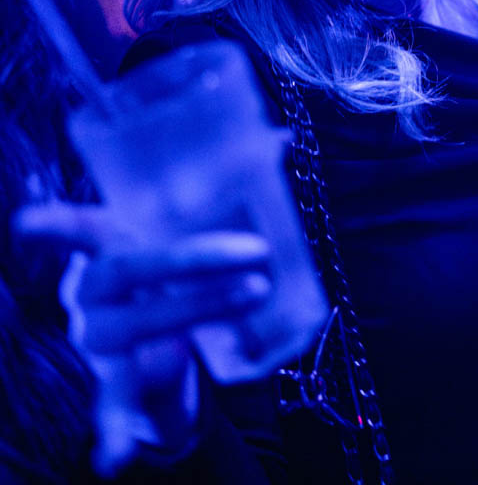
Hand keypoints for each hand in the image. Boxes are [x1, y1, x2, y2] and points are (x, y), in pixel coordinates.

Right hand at [15, 204, 272, 474]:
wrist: (164, 352)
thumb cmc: (173, 280)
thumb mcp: (176, 250)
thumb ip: (190, 228)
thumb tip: (251, 214)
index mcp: (102, 250)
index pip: (86, 228)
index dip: (60, 226)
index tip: (28, 225)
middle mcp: (88, 291)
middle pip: (126, 268)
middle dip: (194, 256)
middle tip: (256, 249)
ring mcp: (95, 336)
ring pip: (133, 322)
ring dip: (201, 304)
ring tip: (256, 291)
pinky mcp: (112, 377)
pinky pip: (113, 398)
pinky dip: (116, 426)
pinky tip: (114, 456)